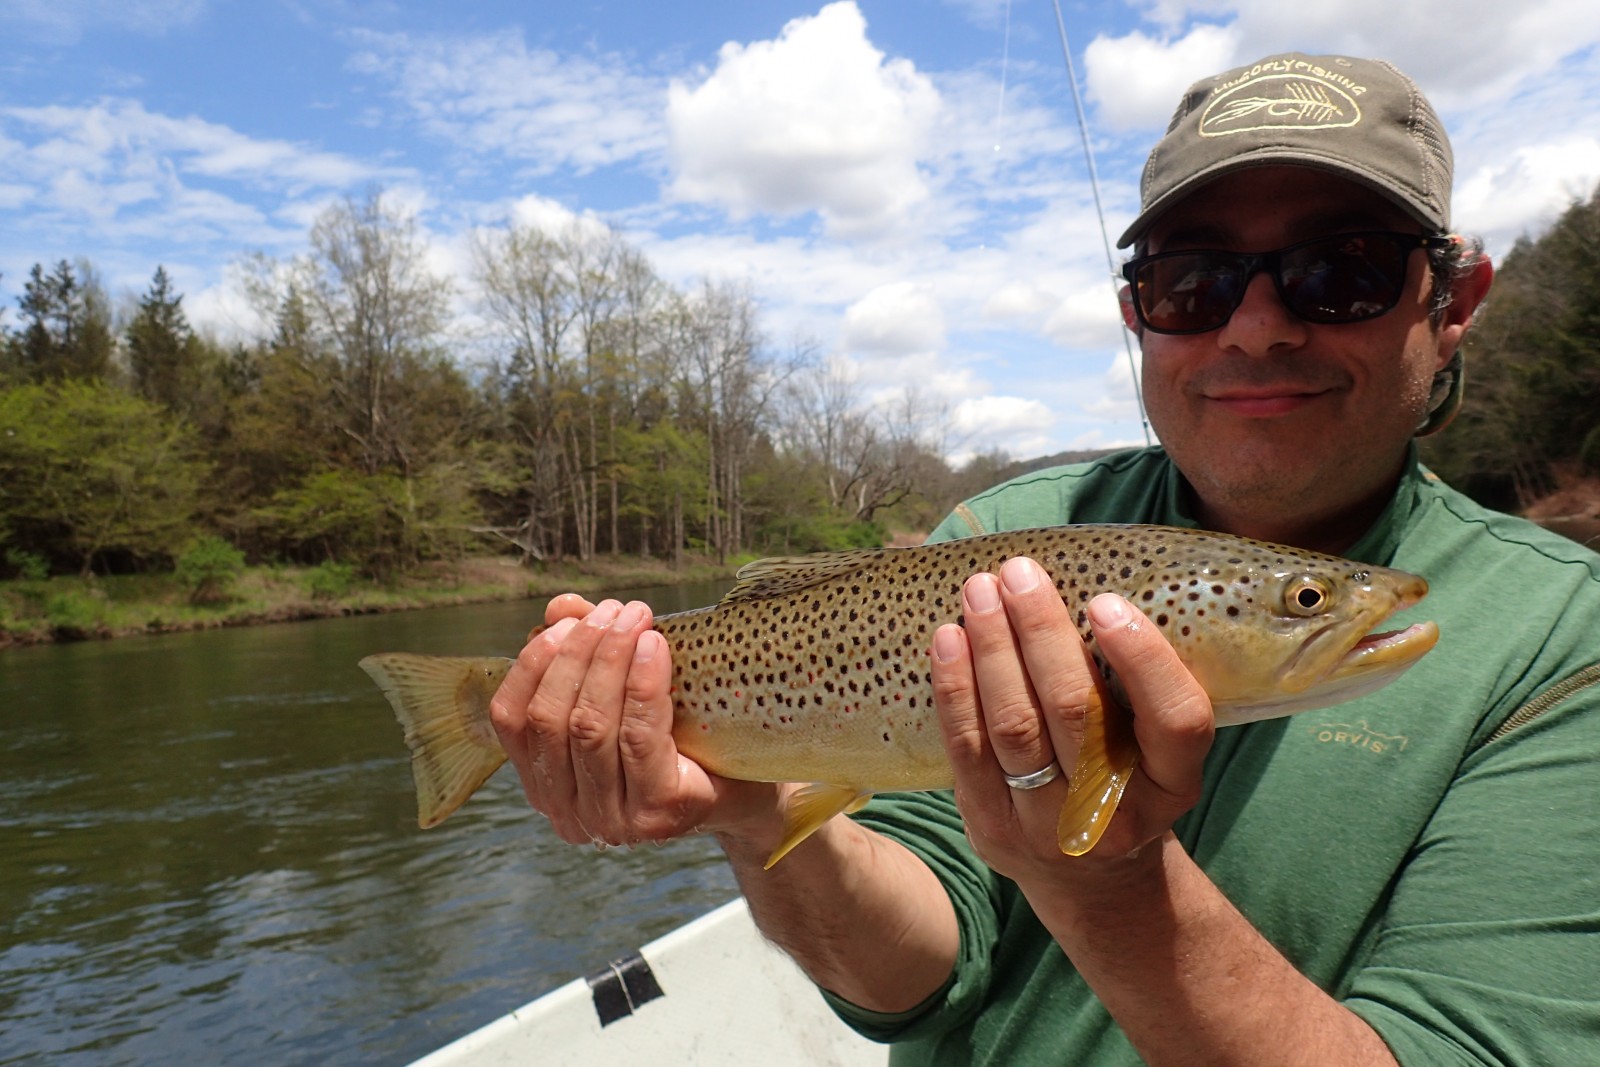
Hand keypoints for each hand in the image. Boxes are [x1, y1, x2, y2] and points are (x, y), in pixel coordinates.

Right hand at [489, 594, 777, 848]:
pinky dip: (641, 684)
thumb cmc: (684, 738)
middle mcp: (570, 814)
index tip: (569, 621)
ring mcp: (613, 821)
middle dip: (579, 652)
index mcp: (546, 785)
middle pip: (550, 719)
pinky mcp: (658, 813)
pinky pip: (637, 737)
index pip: (510, 720)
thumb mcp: (627, 693)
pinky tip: (653, 648)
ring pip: (589, 726)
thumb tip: (561, 607)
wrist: (751, 788)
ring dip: (609, 658)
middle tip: (615, 611)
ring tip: (636, 618)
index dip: (534, 662)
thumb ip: (588, 652)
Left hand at [930, 557, 1214, 885]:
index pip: (1176, 719)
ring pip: (1015, 727)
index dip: (1143, 659)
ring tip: (980, 591)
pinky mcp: (993, 830)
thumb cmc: (1125, 777)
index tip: (1104, 601)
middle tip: (1020, 573)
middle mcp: (1115, 813)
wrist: (1092, 880)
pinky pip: (967, 750)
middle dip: (1041, 633)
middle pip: (1075, 713)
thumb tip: (1085, 584)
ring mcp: (1050, 829)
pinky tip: (949, 639)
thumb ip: (1137, 685)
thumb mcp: (1156, 746)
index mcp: (1174, 784)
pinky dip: (955, 689)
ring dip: (993, 649)